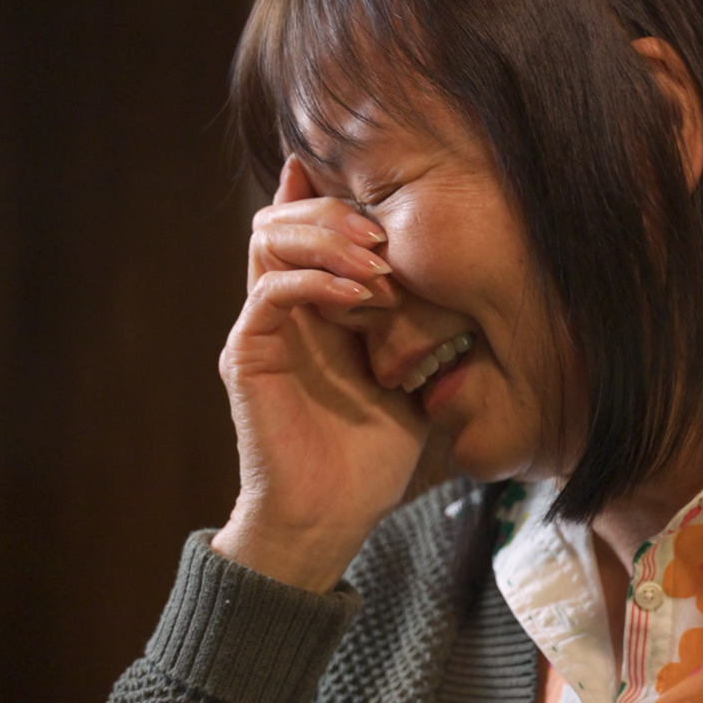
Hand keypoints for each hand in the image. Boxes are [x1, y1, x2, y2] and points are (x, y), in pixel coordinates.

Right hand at [210, 156, 426, 591]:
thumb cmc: (372, 456)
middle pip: (282, 220)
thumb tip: (456, 281)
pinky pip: (268, 292)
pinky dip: (314, 280)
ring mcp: (259, 330)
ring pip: (267, 240)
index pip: (306, 229)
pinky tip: (360, 295)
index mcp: (313, 309)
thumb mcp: (409, 375)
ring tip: (375, 261)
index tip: (371, 185)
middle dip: (335, 213)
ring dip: (325, 238)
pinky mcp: (246, 355)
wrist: (332, 516)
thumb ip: (414, 326)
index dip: (327, 196)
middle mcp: (279, 310)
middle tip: (383, 236)